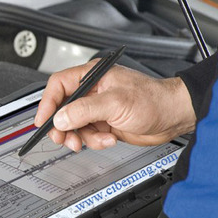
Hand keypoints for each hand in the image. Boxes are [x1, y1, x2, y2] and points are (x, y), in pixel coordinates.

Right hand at [35, 63, 195, 151]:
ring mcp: (98, 108)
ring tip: (97, 139)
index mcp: (92, 76)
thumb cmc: (154, 99)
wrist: (174, 117)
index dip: (48, 103)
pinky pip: (88, 135)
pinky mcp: (104, 123)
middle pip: (63, 109)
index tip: (43, 120)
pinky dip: (96, 141)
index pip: (59, 86)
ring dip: (83, 137)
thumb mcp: (115, 103)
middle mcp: (92, 91)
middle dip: (63, 126)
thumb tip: (61, 118)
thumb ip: (84, 110)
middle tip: (63, 138)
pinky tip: (109, 138)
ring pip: (74, 125)